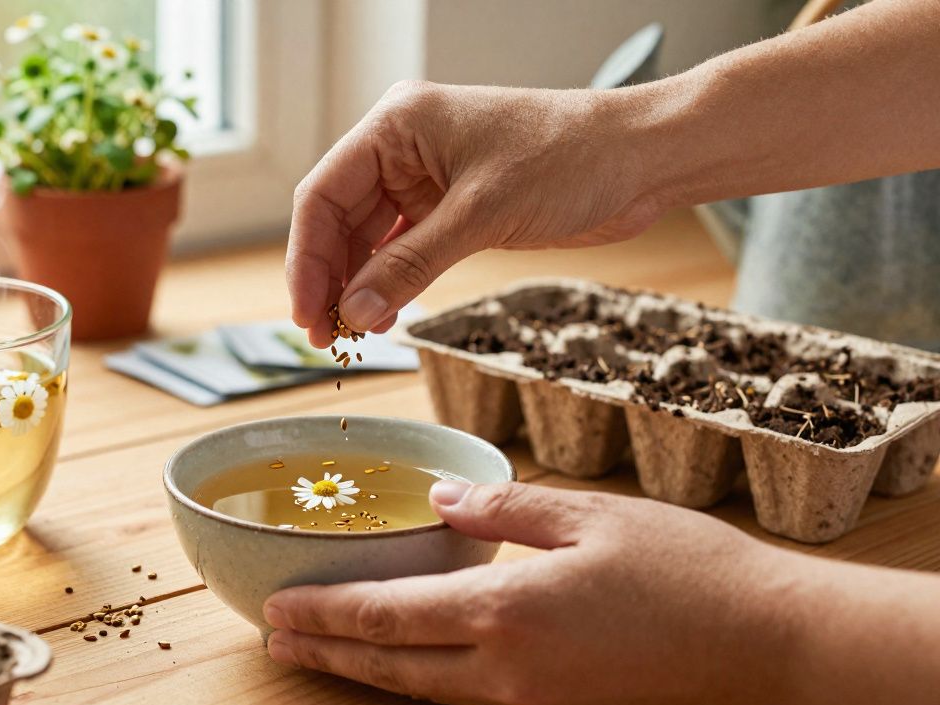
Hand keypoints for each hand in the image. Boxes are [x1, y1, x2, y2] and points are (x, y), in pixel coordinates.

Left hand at [262, 481, 800, 704]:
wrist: (773, 642)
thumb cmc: (689, 569)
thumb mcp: (590, 514)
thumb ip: (504, 507)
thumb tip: (441, 499)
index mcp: (509, 613)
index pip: (389, 617)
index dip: (325, 616)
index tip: (274, 611)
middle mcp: (511, 672)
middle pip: (393, 669)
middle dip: (328, 656)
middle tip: (274, 646)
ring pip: (429, 693)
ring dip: (370, 674)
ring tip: (325, 659)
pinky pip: (478, 702)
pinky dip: (429, 683)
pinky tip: (418, 665)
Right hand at [286, 81, 664, 345]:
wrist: (641, 159)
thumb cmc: (570, 157)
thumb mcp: (481, 215)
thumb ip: (410, 265)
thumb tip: (357, 311)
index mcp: (397, 124)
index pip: (323, 193)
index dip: (308, 258)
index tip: (307, 312)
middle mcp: (403, 148)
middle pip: (339, 219)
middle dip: (330, 278)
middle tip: (326, 336)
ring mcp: (427, 177)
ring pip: (368, 239)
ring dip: (359, 286)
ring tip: (353, 335)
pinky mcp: (453, 207)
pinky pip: (403, 249)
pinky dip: (391, 282)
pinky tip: (383, 315)